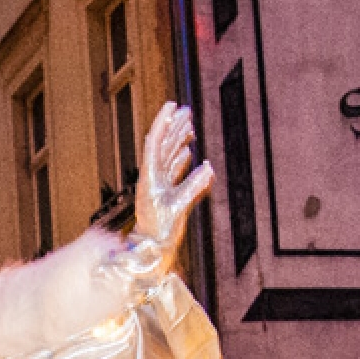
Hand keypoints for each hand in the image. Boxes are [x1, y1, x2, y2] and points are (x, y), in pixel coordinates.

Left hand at [131, 103, 214, 274]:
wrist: (150, 252)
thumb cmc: (159, 234)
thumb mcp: (177, 209)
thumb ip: (192, 189)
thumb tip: (209, 169)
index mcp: (150, 177)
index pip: (155, 142)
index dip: (163, 123)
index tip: (171, 106)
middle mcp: (151, 178)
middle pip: (162, 146)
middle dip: (173, 126)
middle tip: (184, 110)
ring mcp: (157, 186)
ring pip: (168, 157)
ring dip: (177, 140)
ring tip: (188, 125)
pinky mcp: (164, 194)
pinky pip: (173, 171)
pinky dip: (181, 160)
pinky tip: (187, 152)